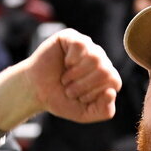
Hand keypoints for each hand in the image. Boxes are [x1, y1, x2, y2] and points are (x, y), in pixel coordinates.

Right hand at [0, 29, 120, 131]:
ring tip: (66, 79)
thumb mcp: (86, 113)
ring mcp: (88, 47)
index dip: (95, 93)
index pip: (114, 82)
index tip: (80, 98)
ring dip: (75, 75)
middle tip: (69, 89)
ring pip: (95, 58)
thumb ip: (104, 110)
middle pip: (105, 70)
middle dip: (84, 85)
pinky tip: (65, 63)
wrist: (36, 92)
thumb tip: (111, 92)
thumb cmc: (62, 100)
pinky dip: (71, 60)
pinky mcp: (72, 37)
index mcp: (108, 76)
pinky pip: (81, 45)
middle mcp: (101, 60)